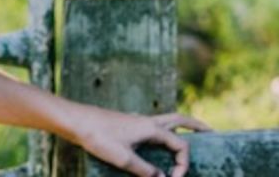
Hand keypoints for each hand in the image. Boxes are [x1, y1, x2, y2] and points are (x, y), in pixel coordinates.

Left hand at [73, 105, 212, 176]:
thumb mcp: (123, 159)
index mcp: (150, 127)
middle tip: (213, 132)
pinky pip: (154, 126)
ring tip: (194, 133)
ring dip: (182, 125)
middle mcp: (147, 121)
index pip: (180, 145)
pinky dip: (165, 131)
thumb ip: (146, 171)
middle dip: (197, 125)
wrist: (76, 120)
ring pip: (166, 120)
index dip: (183, 165)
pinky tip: (162, 140)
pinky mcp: (129, 126)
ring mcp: (138, 122)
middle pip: (179, 119)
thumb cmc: (98, 136)